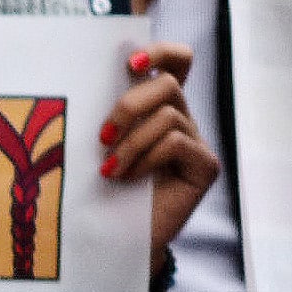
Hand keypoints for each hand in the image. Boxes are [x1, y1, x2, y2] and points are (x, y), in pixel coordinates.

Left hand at [99, 43, 219, 274]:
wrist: (116, 239)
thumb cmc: (103, 188)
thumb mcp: (102, 142)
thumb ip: (107, 111)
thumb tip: (87, 75)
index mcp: (158, 106)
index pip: (177, 60)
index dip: (160, 52)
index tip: (130, 64)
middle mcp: (182, 118)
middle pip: (168, 83)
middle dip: (130, 103)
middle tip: (102, 135)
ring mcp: (197, 142)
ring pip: (169, 115)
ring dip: (132, 141)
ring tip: (109, 169)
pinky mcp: (204, 167)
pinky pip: (177, 143)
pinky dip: (146, 158)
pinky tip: (127, 178)